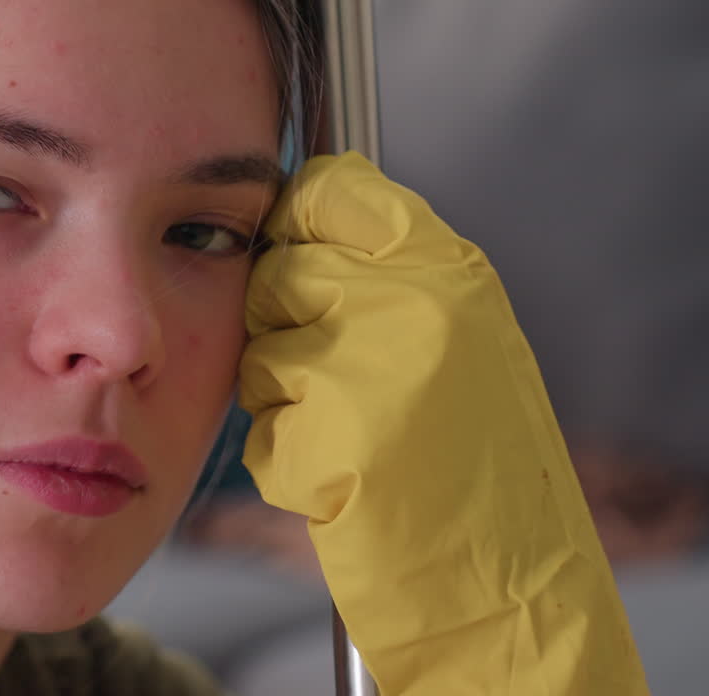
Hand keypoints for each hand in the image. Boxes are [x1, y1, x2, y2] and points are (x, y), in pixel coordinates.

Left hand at [238, 153, 648, 693]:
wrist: (507, 574)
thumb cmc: (480, 453)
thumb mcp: (466, 335)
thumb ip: (391, 273)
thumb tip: (297, 220)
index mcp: (448, 272)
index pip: (332, 191)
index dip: (296, 217)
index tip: (289, 241)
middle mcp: (405, 307)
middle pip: (277, 272)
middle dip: (281, 320)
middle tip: (333, 371)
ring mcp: (359, 373)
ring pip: (258, 352)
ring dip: (283, 394)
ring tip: (352, 430)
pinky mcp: (321, 441)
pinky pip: (261, 428)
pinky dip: (286, 457)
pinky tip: (343, 477)